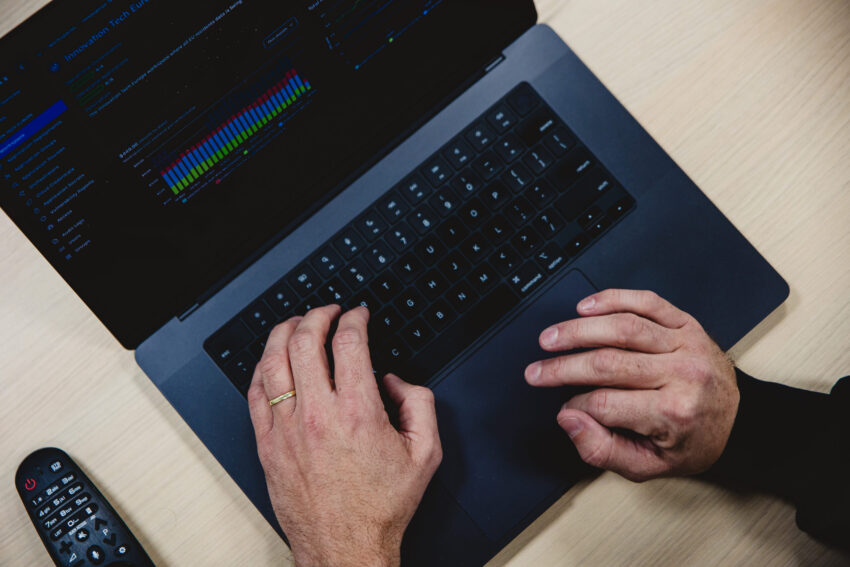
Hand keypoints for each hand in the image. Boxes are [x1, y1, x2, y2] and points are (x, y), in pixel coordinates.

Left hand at [248, 306, 441, 566]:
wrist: (345, 546)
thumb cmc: (381, 506)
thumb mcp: (426, 453)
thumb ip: (419, 403)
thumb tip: (395, 380)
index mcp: (358, 412)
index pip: (348, 342)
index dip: (354, 319)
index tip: (358, 315)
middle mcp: (318, 415)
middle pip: (305, 341)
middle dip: (317, 315)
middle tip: (328, 311)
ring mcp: (286, 429)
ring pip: (273, 360)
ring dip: (284, 332)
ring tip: (295, 323)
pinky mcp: (267, 445)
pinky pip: (255, 393)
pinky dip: (262, 367)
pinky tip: (272, 360)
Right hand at [524, 289, 738, 480]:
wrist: (736, 419)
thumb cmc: (691, 441)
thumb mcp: (648, 465)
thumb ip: (601, 450)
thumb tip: (568, 420)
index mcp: (673, 413)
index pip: (605, 404)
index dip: (575, 407)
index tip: (565, 409)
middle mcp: (682, 375)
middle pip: (607, 363)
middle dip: (562, 367)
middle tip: (536, 371)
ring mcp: (685, 344)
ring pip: (621, 328)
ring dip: (578, 330)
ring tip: (550, 338)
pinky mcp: (685, 323)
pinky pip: (646, 302)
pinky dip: (611, 299)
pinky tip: (585, 307)